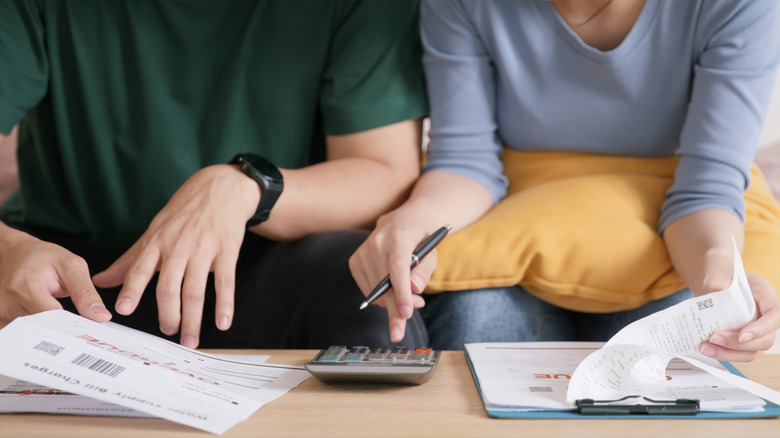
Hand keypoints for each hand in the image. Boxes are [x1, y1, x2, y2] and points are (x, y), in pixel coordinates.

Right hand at [0, 226, 111, 326]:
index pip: (52, 318)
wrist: (14, 254)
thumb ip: (86, 292)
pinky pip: (24, 335)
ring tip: (62, 321)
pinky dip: (38, 331)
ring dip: (50, 331)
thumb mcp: (71, 266)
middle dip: (63, 332)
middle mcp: (8, 303)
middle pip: (42, 331)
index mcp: (25, 286)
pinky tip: (48, 322)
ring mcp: (1, 313)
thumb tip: (100, 317)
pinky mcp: (0, 320)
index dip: (73, 327)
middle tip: (80, 329)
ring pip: (34, 335)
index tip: (89, 331)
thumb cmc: (42, 258)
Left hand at [92, 164, 258, 347]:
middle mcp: (179, 246)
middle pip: (169, 286)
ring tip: (190, 339)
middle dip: (168, 314)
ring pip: (195, 289)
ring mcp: (204, 249)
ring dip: (193, 318)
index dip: (131, 289)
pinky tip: (222, 322)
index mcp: (157, 242)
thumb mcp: (153, 232)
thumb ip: (129, 260)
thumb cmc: (183, 213)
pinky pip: (225, 281)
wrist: (220, 188)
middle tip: (168, 334)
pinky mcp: (227, 250)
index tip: (123, 310)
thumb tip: (100, 280)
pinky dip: (224, 304)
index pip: (140, 268)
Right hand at [349, 211, 432, 342]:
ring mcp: (363, 251)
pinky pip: (366, 289)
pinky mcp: (354, 260)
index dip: (401, 292)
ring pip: (375, 290)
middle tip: (398, 333)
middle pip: (384, 283)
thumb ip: (424, 272)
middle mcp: (377, 242)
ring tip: (407, 300)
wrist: (402, 221)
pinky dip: (379, 297)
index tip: (406, 313)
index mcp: (399, 236)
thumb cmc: (420, 241)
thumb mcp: (431, 254)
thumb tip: (415, 289)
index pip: (398, 267)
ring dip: (390, 303)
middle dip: (393, 311)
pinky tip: (390, 288)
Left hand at [699, 271, 779, 361]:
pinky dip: (721, 353)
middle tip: (713, 338)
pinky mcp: (737, 336)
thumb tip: (712, 296)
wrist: (711, 274)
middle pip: (764, 340)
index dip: (760, 329)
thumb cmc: (718, 269)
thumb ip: (716, 283)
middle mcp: (763, 314)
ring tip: (704, 347)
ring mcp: (752, 327)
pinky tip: (704, 347)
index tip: (741, 336)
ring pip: (750, 351)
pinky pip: (736, 352)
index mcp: (764, 294)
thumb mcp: (717, 270)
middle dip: (738, 344)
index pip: (774, 316)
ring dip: (728, 354)